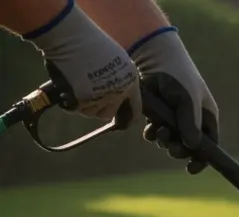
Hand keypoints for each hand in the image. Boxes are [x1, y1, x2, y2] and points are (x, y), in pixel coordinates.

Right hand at [24, 2, 140, 122]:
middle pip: (109, 114)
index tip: (122, 122)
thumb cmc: (88, 42)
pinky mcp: (82, 99)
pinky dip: (69, 102)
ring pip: (90, 113)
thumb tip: (115, 94)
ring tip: (76, 86)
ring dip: (83, 104)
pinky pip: (75, 108)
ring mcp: (101, 97)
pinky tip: (67, 87)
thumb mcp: (115, 59)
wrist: (70, 36)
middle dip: (99, 109)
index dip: (127, 116)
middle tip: (88, 97)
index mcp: (131, 81)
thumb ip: (119, 78)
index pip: (135, 109)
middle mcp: (119, 92)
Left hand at [130, 28, 217, 173]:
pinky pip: (156, 133)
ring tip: (158, 132)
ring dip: (164, 141)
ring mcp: (174, 119)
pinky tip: (150, 128)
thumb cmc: (179, 77)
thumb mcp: (188, 100)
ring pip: (171, 142)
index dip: (203, 159)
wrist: (153, 58)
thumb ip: (190, 123)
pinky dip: (153, 134)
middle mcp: (192, 121)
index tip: (192, 168)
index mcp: (206, 118)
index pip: (210, 146)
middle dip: (178, 150)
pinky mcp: (158, 116)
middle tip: (170, 147)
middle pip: (189, 148)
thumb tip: (192, 146)